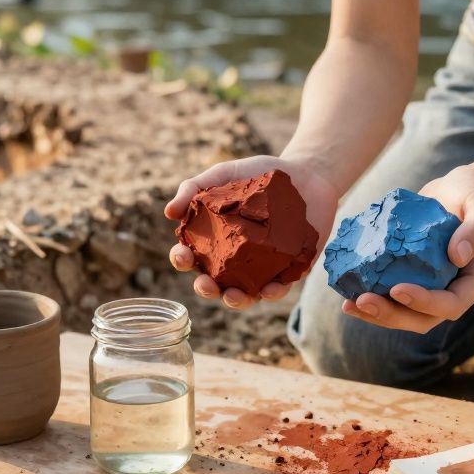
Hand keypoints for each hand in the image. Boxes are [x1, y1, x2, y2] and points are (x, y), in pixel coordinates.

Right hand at [164, 155, 339, 309]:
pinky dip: (273, 292)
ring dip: (236, 301)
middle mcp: (235, 259)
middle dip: (206, 288)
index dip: (182, 259)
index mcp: (214, 239)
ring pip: (244, 294)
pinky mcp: (289, 270)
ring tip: (233, 297)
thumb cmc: (259, 175)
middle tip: (205, 284)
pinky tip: (270, 289)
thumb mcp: (224, 175)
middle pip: (214, 282)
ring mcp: (261, 267)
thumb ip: (194, 187)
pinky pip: (279, 287)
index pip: (191, 255)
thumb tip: (169, 212)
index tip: (182, 255)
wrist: (305, 173)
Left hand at [343, 164, 473, 332]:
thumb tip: (457, 256)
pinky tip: (348, 288)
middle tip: (362, 302)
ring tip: (350, 304)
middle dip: (392, 315)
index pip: (452, 304)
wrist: (463, 188)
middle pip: (424, 318)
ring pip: (406, 313)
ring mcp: (433, 286)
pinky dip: (372, 294)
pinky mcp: (414, 277)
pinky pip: (393, 294)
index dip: (425, 302)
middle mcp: (454, 290)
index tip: (397, 289)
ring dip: (378, 313)